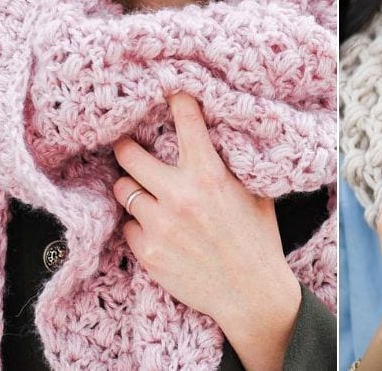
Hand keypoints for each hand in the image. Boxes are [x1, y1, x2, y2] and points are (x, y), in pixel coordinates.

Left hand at [112, 92, 299, 370]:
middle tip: (128, 147)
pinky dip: (139, 225)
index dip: (175, 99)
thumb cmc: (258, 239)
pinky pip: (128, 226)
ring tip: (146, 195)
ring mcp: (160, 225)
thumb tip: (217, 137)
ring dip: (133, 189)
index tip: (168, 89)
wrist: (250, 292)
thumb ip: (231, 165)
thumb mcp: (255, 193)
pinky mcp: (148, 252)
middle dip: (126, 147)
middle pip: (128, 154)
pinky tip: (158, 231)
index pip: (185, 120)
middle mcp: (179, 195)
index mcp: (209, 174)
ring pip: (123, 190)